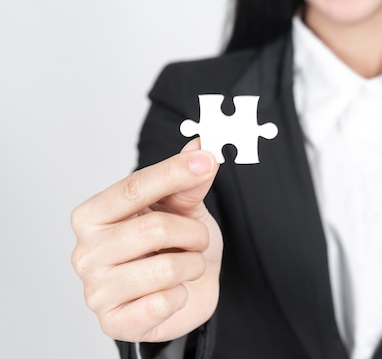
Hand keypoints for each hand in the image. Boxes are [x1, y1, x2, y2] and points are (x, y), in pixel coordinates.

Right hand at [71, 139, 222, 342]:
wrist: (186, 293)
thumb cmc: (177, 248)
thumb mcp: (185, 209)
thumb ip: (188, 182)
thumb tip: (199, 147)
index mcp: (93, 215)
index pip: (134, 187)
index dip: (175, 172)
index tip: (207, 160)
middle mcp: (85, 251)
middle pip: (156, 228)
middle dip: (193, 233)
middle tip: (197, 240)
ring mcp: (96, 290)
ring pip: (166, 268)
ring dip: (192, 265)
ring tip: (185, 266)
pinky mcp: (113, 322)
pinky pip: (164, 303)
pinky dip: (181, 295)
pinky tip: (173, 292)